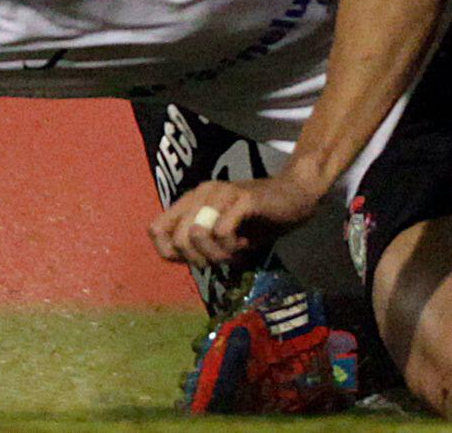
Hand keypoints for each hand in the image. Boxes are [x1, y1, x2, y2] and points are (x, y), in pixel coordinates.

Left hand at [149, 175, 321, 266]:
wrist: (295, 198)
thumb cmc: (257, 220)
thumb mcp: (221, 236)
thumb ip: (196, 244)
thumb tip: (173, 256)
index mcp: (192, 199)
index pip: (156, 229)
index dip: (171, 253)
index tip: (197, 259)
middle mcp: (202, 192)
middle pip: (178, 237)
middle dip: (198, 258)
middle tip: (220, 258)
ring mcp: (222, 193)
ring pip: (197, 234)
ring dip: (216, 253)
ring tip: (234, 250)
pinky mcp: (243, 199)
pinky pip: (222, 231)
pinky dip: (231, 247)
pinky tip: (245, 244)